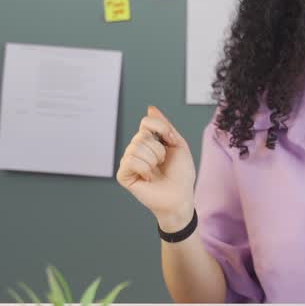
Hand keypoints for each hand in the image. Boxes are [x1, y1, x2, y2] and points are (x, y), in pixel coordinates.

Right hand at [116, 106, 196, 230]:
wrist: (180, 196)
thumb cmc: (181, 173)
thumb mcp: (178, 144)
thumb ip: (165, 126)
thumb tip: (150, 109)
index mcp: (148, 141)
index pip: (146, 122)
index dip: (161, 130)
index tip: (170, 142)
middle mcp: (135, 149)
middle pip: (141, 135)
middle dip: (159, 149)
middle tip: (163, 162)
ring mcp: (128, 162)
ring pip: (135, 147)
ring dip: (153, 159)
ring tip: (156, 170)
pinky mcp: (123, 175)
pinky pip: (129, 161)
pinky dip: (144, 168)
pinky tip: (149, 177)